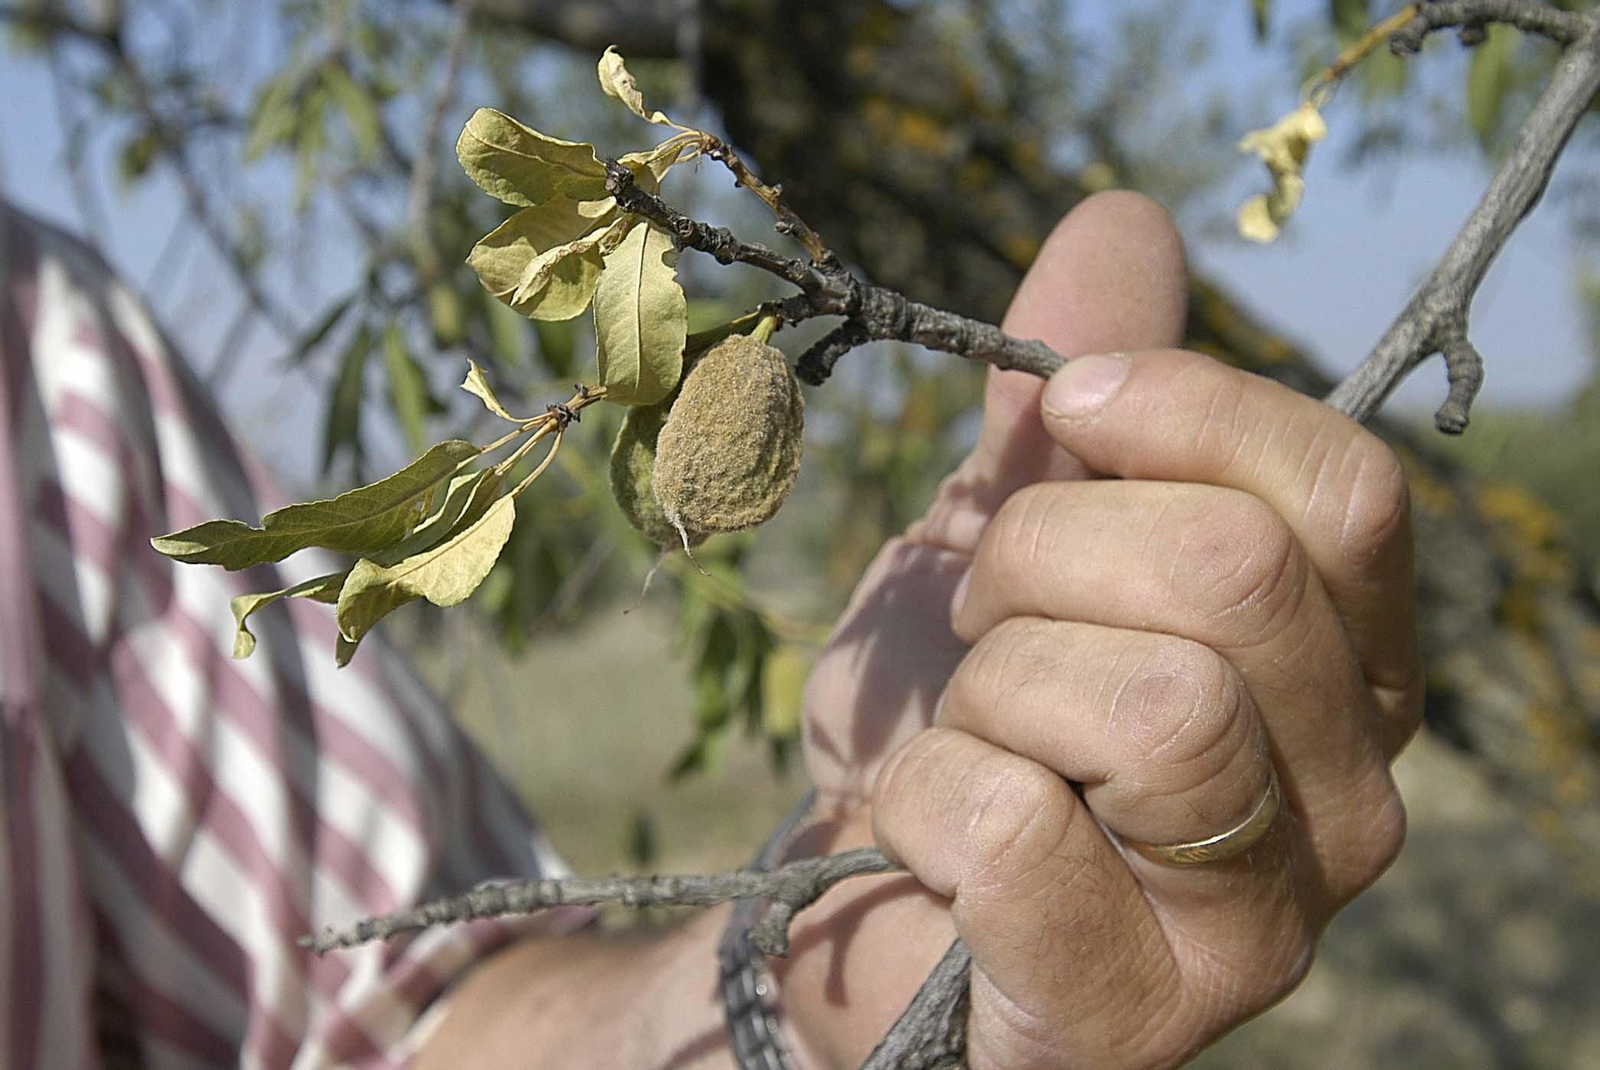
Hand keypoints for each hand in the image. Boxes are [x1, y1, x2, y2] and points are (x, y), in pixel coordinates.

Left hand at [778, 191, 1422, 1067]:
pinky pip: (1017, 831)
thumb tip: (1124, 219)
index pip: (1341, 489)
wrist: (861, 903)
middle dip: (1043, 556)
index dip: (1181, 409)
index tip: (1059, 407)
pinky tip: (922, 827)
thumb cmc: (959, 719)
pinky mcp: (1141, 1012)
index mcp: (1340, 661)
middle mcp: (1348, 795)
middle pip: (1234, 576)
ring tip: (965, 724)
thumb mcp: (1003, 536)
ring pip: (1152, 702)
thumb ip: (1072, 400)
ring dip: (995, 684)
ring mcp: (1264, 924)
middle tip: (979, 615)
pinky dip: (924, 796)